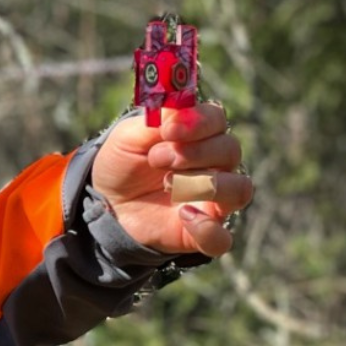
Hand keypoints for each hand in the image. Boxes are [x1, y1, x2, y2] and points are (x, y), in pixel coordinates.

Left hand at [90, 102, 253, 256]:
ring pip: (239, 190)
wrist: (106, 203)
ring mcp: (212, 201)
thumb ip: (157, 118)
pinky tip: (183, 215)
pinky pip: (222, 239)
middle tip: (157, 159)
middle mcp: (214, 165)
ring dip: (206, 184)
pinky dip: (208, 229)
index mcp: (199, 136)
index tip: (168, 130)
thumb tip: (180, 106)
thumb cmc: (123, 163)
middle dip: (193, 152)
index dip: (199, 122)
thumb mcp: (129, 136)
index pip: (218, 120)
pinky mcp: (201, 233)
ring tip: (167, 183)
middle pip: (230, 150)